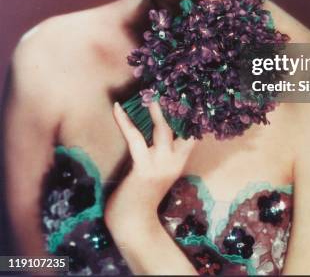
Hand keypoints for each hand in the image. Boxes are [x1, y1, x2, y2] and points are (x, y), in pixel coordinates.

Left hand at [104, 100, 195, 240]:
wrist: (133, 224)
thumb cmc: (141, 196)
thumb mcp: (155, 171)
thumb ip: (158, 152)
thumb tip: (150, 126)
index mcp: (179, 161)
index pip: (191, 132)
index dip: (190, 113)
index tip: (186, 94)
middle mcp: (175, 161)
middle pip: (181, 127)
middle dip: (176, 106)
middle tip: (170, 86)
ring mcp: (161, 165)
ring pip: (163, 129)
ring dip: (155, 109)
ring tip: (150, 92)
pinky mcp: (144, 168)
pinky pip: (135, 138)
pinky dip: (125, 121)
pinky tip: (117, 108)